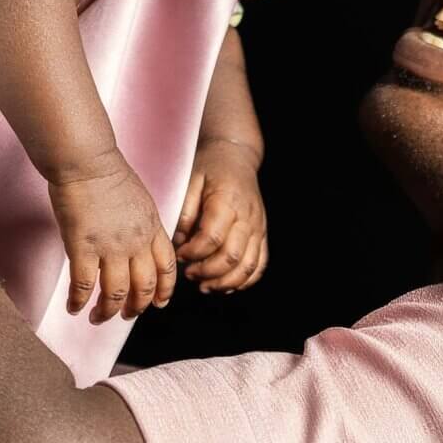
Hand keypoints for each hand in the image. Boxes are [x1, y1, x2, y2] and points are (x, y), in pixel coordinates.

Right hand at [51, 158, 176, 321]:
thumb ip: (143, 223)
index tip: (159, 303)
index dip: (165, 289)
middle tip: (126, 315)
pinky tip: (74, 308)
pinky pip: (83, 285)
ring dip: (107, 311)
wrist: (86, 160)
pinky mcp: (83, 247)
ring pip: (116, 292)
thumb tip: (140, 239)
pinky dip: (79, 301)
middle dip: (137, 307)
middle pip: (144, 286)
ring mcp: (110, 247)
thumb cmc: (106, 172)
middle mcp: (136, 242)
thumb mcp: (140, 199)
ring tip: (98, 318)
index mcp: (152, 228)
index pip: (167, 267)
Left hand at [175, 143, 268, 292]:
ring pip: (248, 266)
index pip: (212, 238)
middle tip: (189, 273)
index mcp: (227, 201)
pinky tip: (225, 285)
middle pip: (232, 257)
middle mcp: (247, 217)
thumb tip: (179, 242)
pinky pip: (259, 264)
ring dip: (225, 282)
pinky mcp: (262, 234)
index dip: (193, 253)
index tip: (179, 255)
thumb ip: (184, 212)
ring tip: (205, 285)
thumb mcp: (190, 181)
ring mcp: (258, 227)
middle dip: (207, 272)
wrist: (236, 156)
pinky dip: (244, 281)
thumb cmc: (209, 167)